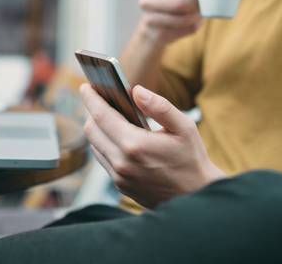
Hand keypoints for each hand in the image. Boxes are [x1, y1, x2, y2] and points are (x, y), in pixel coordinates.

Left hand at [80, 83, 225, 207]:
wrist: (196, 196)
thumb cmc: (192, 159)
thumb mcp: (183, 127)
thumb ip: (159, 106)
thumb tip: (136, 91)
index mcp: (135, 145)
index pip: (101, 116)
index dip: (91, 99)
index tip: (85, 86)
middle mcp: (122, 163)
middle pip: (92, 130)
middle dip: (92, 111)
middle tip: (98, 98)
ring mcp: (119, 177)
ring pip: (95, 146)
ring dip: (97, 128)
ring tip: (106, 114)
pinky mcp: (120, 185)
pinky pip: (103, 159)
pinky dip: (104, 144)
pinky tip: (115, 135)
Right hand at [138, 0, 205, 45]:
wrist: (157, 29)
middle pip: (180, 1)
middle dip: (197, 4)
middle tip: (205, 3)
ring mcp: (148, 17)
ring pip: (183, 18)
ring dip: (196, 17)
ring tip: (199, 13)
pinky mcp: (154, 33)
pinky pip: (182, 30)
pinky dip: (192, 26)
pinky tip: (191, 22)